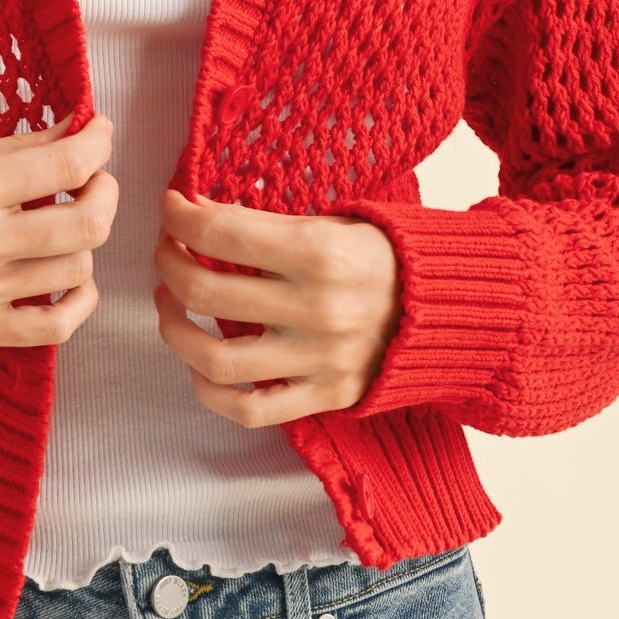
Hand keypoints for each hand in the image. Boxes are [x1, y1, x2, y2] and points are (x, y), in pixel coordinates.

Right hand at [0, 111, 117, 349]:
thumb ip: (11, 149)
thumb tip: (75, 131)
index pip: (66, 162)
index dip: (98, 143)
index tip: (99, 133)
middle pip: (87, 222)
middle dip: (105, 192)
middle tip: (94, 180)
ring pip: (76, 269)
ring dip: (84, 242)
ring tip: (64, 225)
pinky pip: (53, 327)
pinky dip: (78, 302)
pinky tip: (70, 278)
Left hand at [151, 188, 401, 422]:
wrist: (450, 309)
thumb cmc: (384, 258)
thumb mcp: (333, 223)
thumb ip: (266, 224)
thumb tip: (198, 214)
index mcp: (320, 254)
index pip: (220, 233)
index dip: (179, 218)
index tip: (171, 208)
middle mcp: (316, 310)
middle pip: (205, 291)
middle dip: (169, 264)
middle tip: (167, 252)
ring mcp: (318, 360)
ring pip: (215, 360)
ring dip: (174, 330)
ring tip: (169, 306)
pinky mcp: (324, 396)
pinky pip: (250, 410)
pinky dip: (211, 393)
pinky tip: (198, 365)